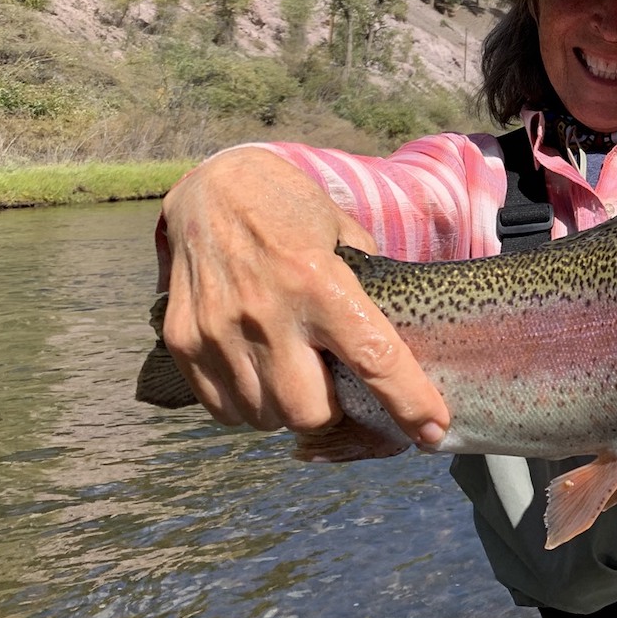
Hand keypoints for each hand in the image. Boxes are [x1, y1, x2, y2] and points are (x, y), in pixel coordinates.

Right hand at [155, 147, 449, 446]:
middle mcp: (268, 312)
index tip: (432, 430)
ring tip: (293, 369)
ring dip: (288, 408)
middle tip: (333, 381)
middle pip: (310, 412)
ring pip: (266, 417)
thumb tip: (401, 343)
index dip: (409, 402)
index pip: (374, 358)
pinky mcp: (184, 343)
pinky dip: (249, 404)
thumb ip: (370, 287)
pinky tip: (259, 370)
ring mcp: (219, 331)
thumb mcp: (344, 232)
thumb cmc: (290, 209)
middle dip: (332, 409)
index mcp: (319, 281)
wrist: (213, 187)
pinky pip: (225, 410)